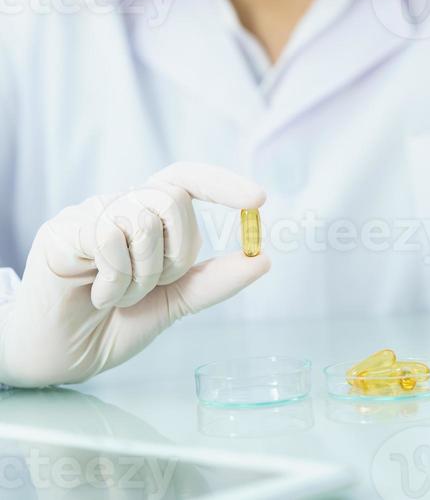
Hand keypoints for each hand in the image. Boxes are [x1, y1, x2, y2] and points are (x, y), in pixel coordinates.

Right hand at [0, 163, 268, 387]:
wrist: (59, 358)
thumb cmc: (110, 324)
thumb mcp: (172, 303)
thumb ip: (212, 280)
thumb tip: (262, 259)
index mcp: (149, 216)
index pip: (188, 179)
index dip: (223, 183)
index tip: (259, 200)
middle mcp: (122, 205)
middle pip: (173, 199)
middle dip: (176, 254)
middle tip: (152, 287)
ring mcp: (92, 213)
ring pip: (143, 219)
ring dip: (141, 276)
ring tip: (117, 296)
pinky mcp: (64, 230)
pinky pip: (109, 239)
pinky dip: (113, 281)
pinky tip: (95, 295)